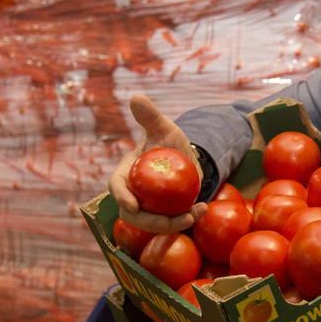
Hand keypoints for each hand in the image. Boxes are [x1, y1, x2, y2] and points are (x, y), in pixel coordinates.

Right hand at [108, 94, 208, 232]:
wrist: (186, 156)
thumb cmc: (169, 141)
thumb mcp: (163, 128)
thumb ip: (150, 116)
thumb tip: (136, 97)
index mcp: (125, 173)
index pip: (116, 186)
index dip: (121, 197)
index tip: (133, 206)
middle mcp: (133, 193)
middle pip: (133, 215)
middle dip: (151, 222)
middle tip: (173, 220)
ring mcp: (149, 207)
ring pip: (154, 223)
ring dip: (173, 224)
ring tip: (194, 214)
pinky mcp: (165, 214)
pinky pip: (172, 222)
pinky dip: (188, 218)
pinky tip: (203, 209)